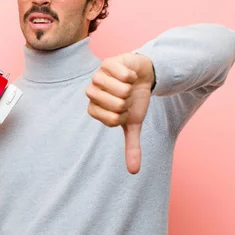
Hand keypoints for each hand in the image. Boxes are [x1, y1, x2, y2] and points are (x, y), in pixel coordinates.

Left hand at [86, 53, 154, 173]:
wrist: (142, 76)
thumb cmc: (135, 100)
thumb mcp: (134, 123)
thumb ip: (131, 146)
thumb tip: (134, 171)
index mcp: (94, 108)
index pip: (111, 120)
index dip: (124, 116)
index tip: (124, 110)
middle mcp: (91, 92)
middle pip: (116, 105)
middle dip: (129, 102)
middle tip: (127, 96)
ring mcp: (98, 76)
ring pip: (120, 90)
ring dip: (131, 89)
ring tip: (128, 85)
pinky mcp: (108, 62)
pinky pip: (124, 75)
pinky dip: (133, 76)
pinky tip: (130, 74)